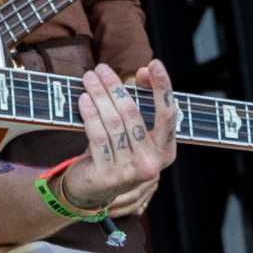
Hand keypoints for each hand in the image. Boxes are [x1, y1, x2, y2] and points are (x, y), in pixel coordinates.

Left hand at [63, 61, 176, 210]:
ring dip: (99, 96)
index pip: (168, 113)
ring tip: (89, 79)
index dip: (162, 87)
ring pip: (113, 123)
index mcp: (166, 150)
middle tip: (100, 69)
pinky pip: (97, 136)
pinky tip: (84, 99)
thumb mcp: (135, 127)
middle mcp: (152, 163)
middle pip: (133, 114)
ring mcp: (129, 171)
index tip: (154, 63)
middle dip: (114, 87)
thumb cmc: (119, 149)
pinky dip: (90, 114)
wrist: (95, 188)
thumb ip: (143, 97)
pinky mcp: (107, 175)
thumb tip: (143, 72)